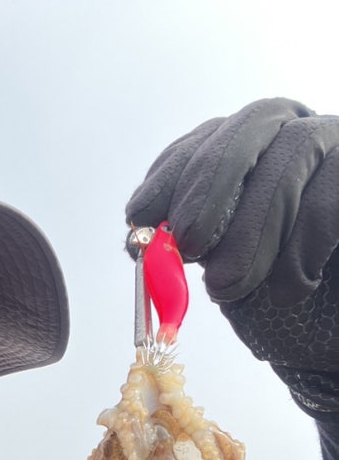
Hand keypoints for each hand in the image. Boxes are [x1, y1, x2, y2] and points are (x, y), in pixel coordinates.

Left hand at [126, 98, 338, 412]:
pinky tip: (290, 287)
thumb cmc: (273, 294)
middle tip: (191, 246)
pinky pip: (331, 196)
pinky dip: (302, 247)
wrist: (333, 330)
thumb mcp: (217, 269)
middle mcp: (291, 130)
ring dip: (251, 230)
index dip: (169, 176)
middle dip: (209, 189)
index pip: (200, 143)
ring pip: (291, 156)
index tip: (141, 216)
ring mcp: (334, 144)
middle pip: (247, 129)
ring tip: (230, 286)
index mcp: (245, 149)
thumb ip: (180, 248)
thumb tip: (139, 238)